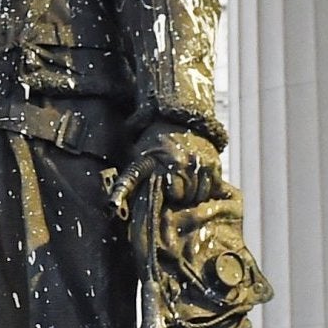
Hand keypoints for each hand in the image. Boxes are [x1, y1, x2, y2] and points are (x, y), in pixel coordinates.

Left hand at [108, 126, 222, 217]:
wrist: (176, 121)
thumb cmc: (152, 144)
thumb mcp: (137, 160)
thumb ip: (128, 183)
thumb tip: (112, 207)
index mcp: (169, 162)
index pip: (175, 194)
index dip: (169, 195)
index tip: (166, 191)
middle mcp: (189, 163)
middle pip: (187, 196)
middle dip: (179, 196)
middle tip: (172, 187)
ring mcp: (204, 163)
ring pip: (201, 194)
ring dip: (193, 193)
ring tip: (183, 184)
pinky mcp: (215, 163)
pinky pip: (214, 187)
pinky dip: (206, 188)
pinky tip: (195, 181)